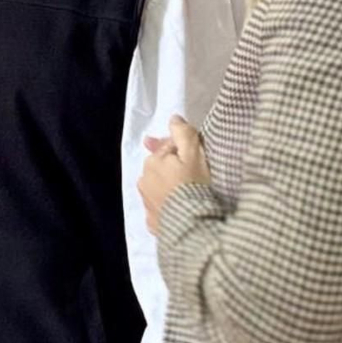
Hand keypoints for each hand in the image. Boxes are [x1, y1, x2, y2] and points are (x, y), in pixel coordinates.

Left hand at [138, 117, 211, 235]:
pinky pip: (160, 209)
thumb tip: (173, 118)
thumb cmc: (195, 185)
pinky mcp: (152, 222)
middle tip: (194, 175)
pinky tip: (180, 209)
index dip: (184, 149)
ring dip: (169, 186)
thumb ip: (183, 133)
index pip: (169, 148)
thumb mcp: (193, 154)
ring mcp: (146, 203)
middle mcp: (143, 180)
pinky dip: (168, 206)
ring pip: (159, 187)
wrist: (191, 224)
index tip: (197, 156)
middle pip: (161, 167)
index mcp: (152, 162)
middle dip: (173, 167)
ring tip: (188, 193)